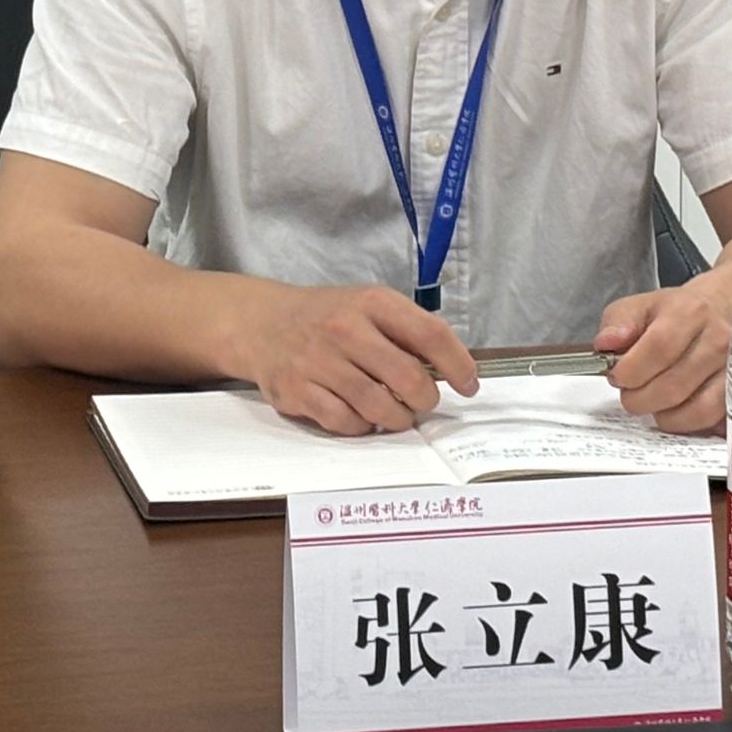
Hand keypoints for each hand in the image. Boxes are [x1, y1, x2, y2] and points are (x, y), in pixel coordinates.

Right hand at [247, 285, 477, 436]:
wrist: (262, 322)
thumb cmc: (328, 317)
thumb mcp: (369, 306)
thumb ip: (407, 331)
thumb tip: (452, 368)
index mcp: (372, 303)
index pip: (430, 335)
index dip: (457, 365)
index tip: (468, 385)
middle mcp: (346, 329)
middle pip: (408, 378)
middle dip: (425, 400)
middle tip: (423, 403)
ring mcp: (318, 361)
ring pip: (378, 407)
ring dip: (397, 419)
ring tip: (397, 415)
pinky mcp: (296, 391)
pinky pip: (345, 423)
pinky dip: (361, 427)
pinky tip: (362, 418)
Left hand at [593, 280, 731, 433]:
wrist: (718, 310)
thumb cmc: (676, 313)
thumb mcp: (640, 306)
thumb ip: (618, 323)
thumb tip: (606, 344)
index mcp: (689, 312)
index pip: (658, 350)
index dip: (631, 371)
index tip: (618, 377)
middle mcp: (717, 339)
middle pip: (674, 386)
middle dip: (640, 399)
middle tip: (630, 394)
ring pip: (696, 409)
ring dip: (664, 416)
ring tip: (652, 404)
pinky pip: (712, 420)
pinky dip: (688, 424)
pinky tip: (675, 411)